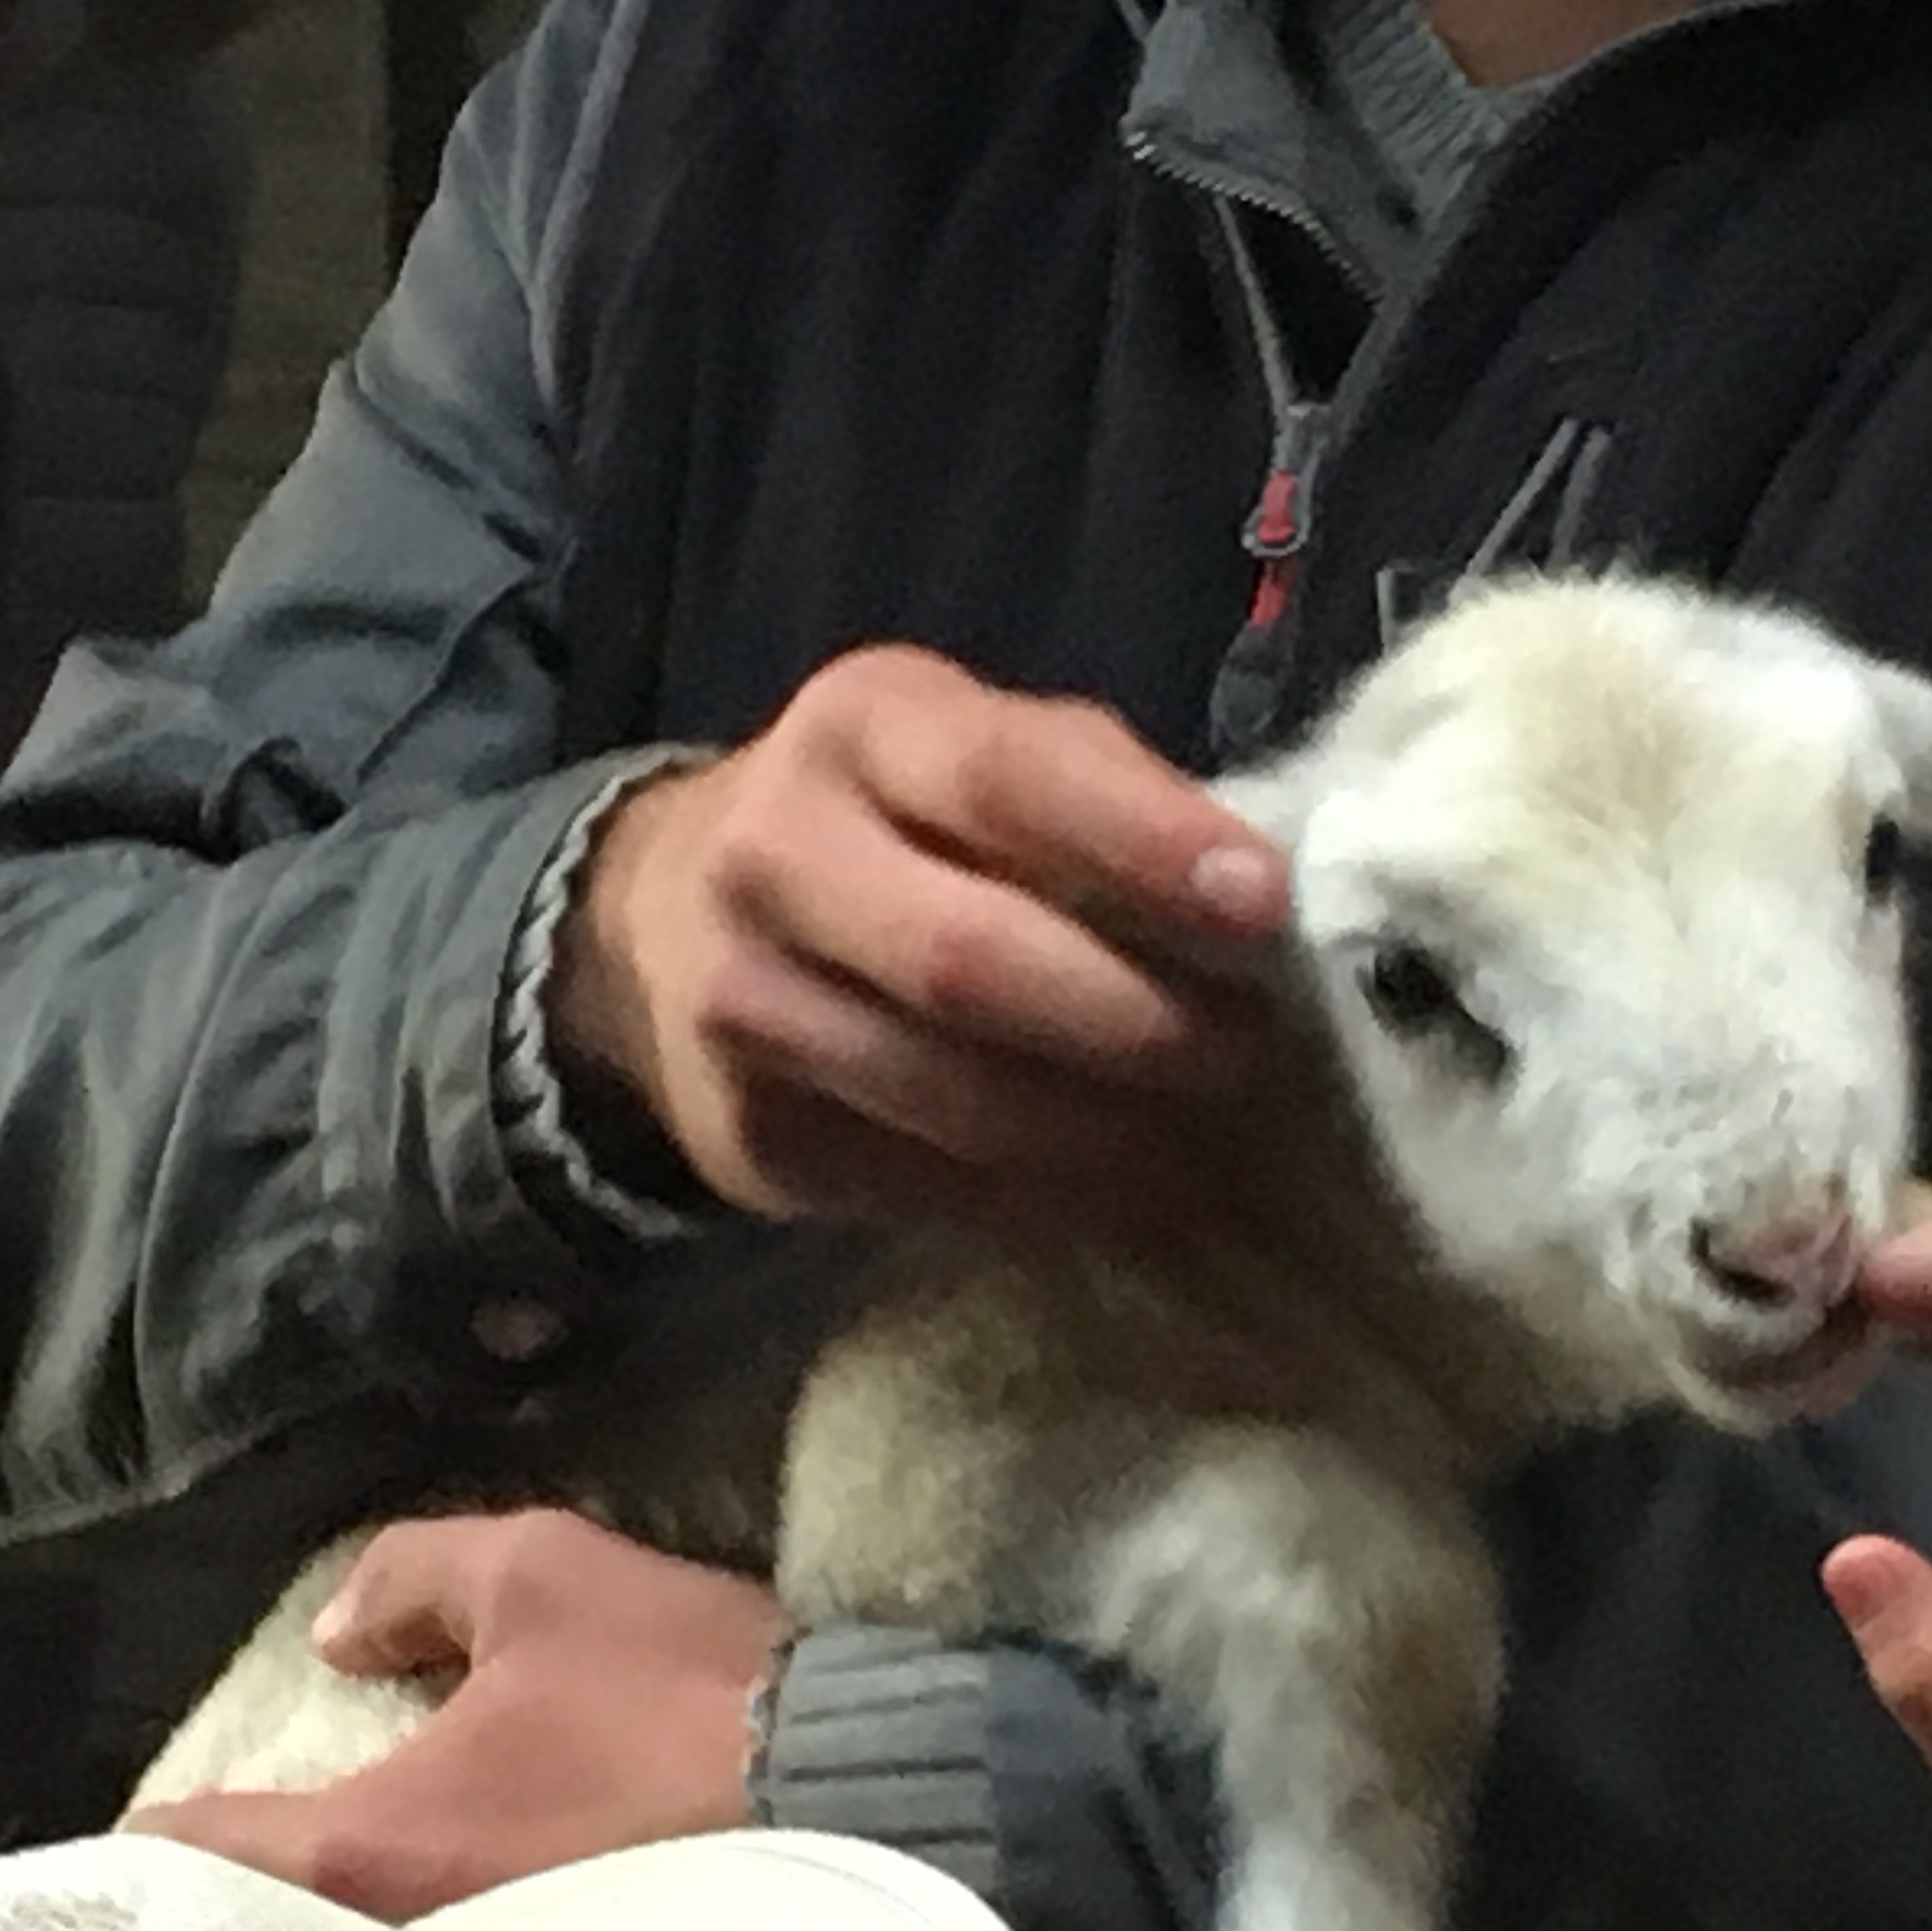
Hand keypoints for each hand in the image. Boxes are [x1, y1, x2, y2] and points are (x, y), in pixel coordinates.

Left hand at [125, 1510, 790, 1921]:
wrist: (848, 1789)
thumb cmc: (676, 1688)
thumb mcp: (537, 1576)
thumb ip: (413, 1582)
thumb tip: (341, 1637)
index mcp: (369, 1852)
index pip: (196, 1857)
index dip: (139, 1832)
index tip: (130, 1810)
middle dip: (218, 1893)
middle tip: (209, 1840)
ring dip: (310, 1922)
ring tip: (307, 1865)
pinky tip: (427, 1887)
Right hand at [551, 646, 1291, 1234]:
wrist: (666, 919)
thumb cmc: (894, 825)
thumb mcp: (975, 751)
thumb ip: (1099, 795)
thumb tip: (1261, 906)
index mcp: (862, 728)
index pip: (1008, 779)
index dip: (1145, 845)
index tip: (1265, 906)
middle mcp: (776, 852)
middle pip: (970, 961)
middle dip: (1134, 1021)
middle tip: (1246, 1053)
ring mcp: (742, 1001)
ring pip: (952, 1096)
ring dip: (1104, 1137)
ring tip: (1205, 1148)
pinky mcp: (749, 1132)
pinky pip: (925, 1185)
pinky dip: (1043, 1202)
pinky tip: (1115, 1195)